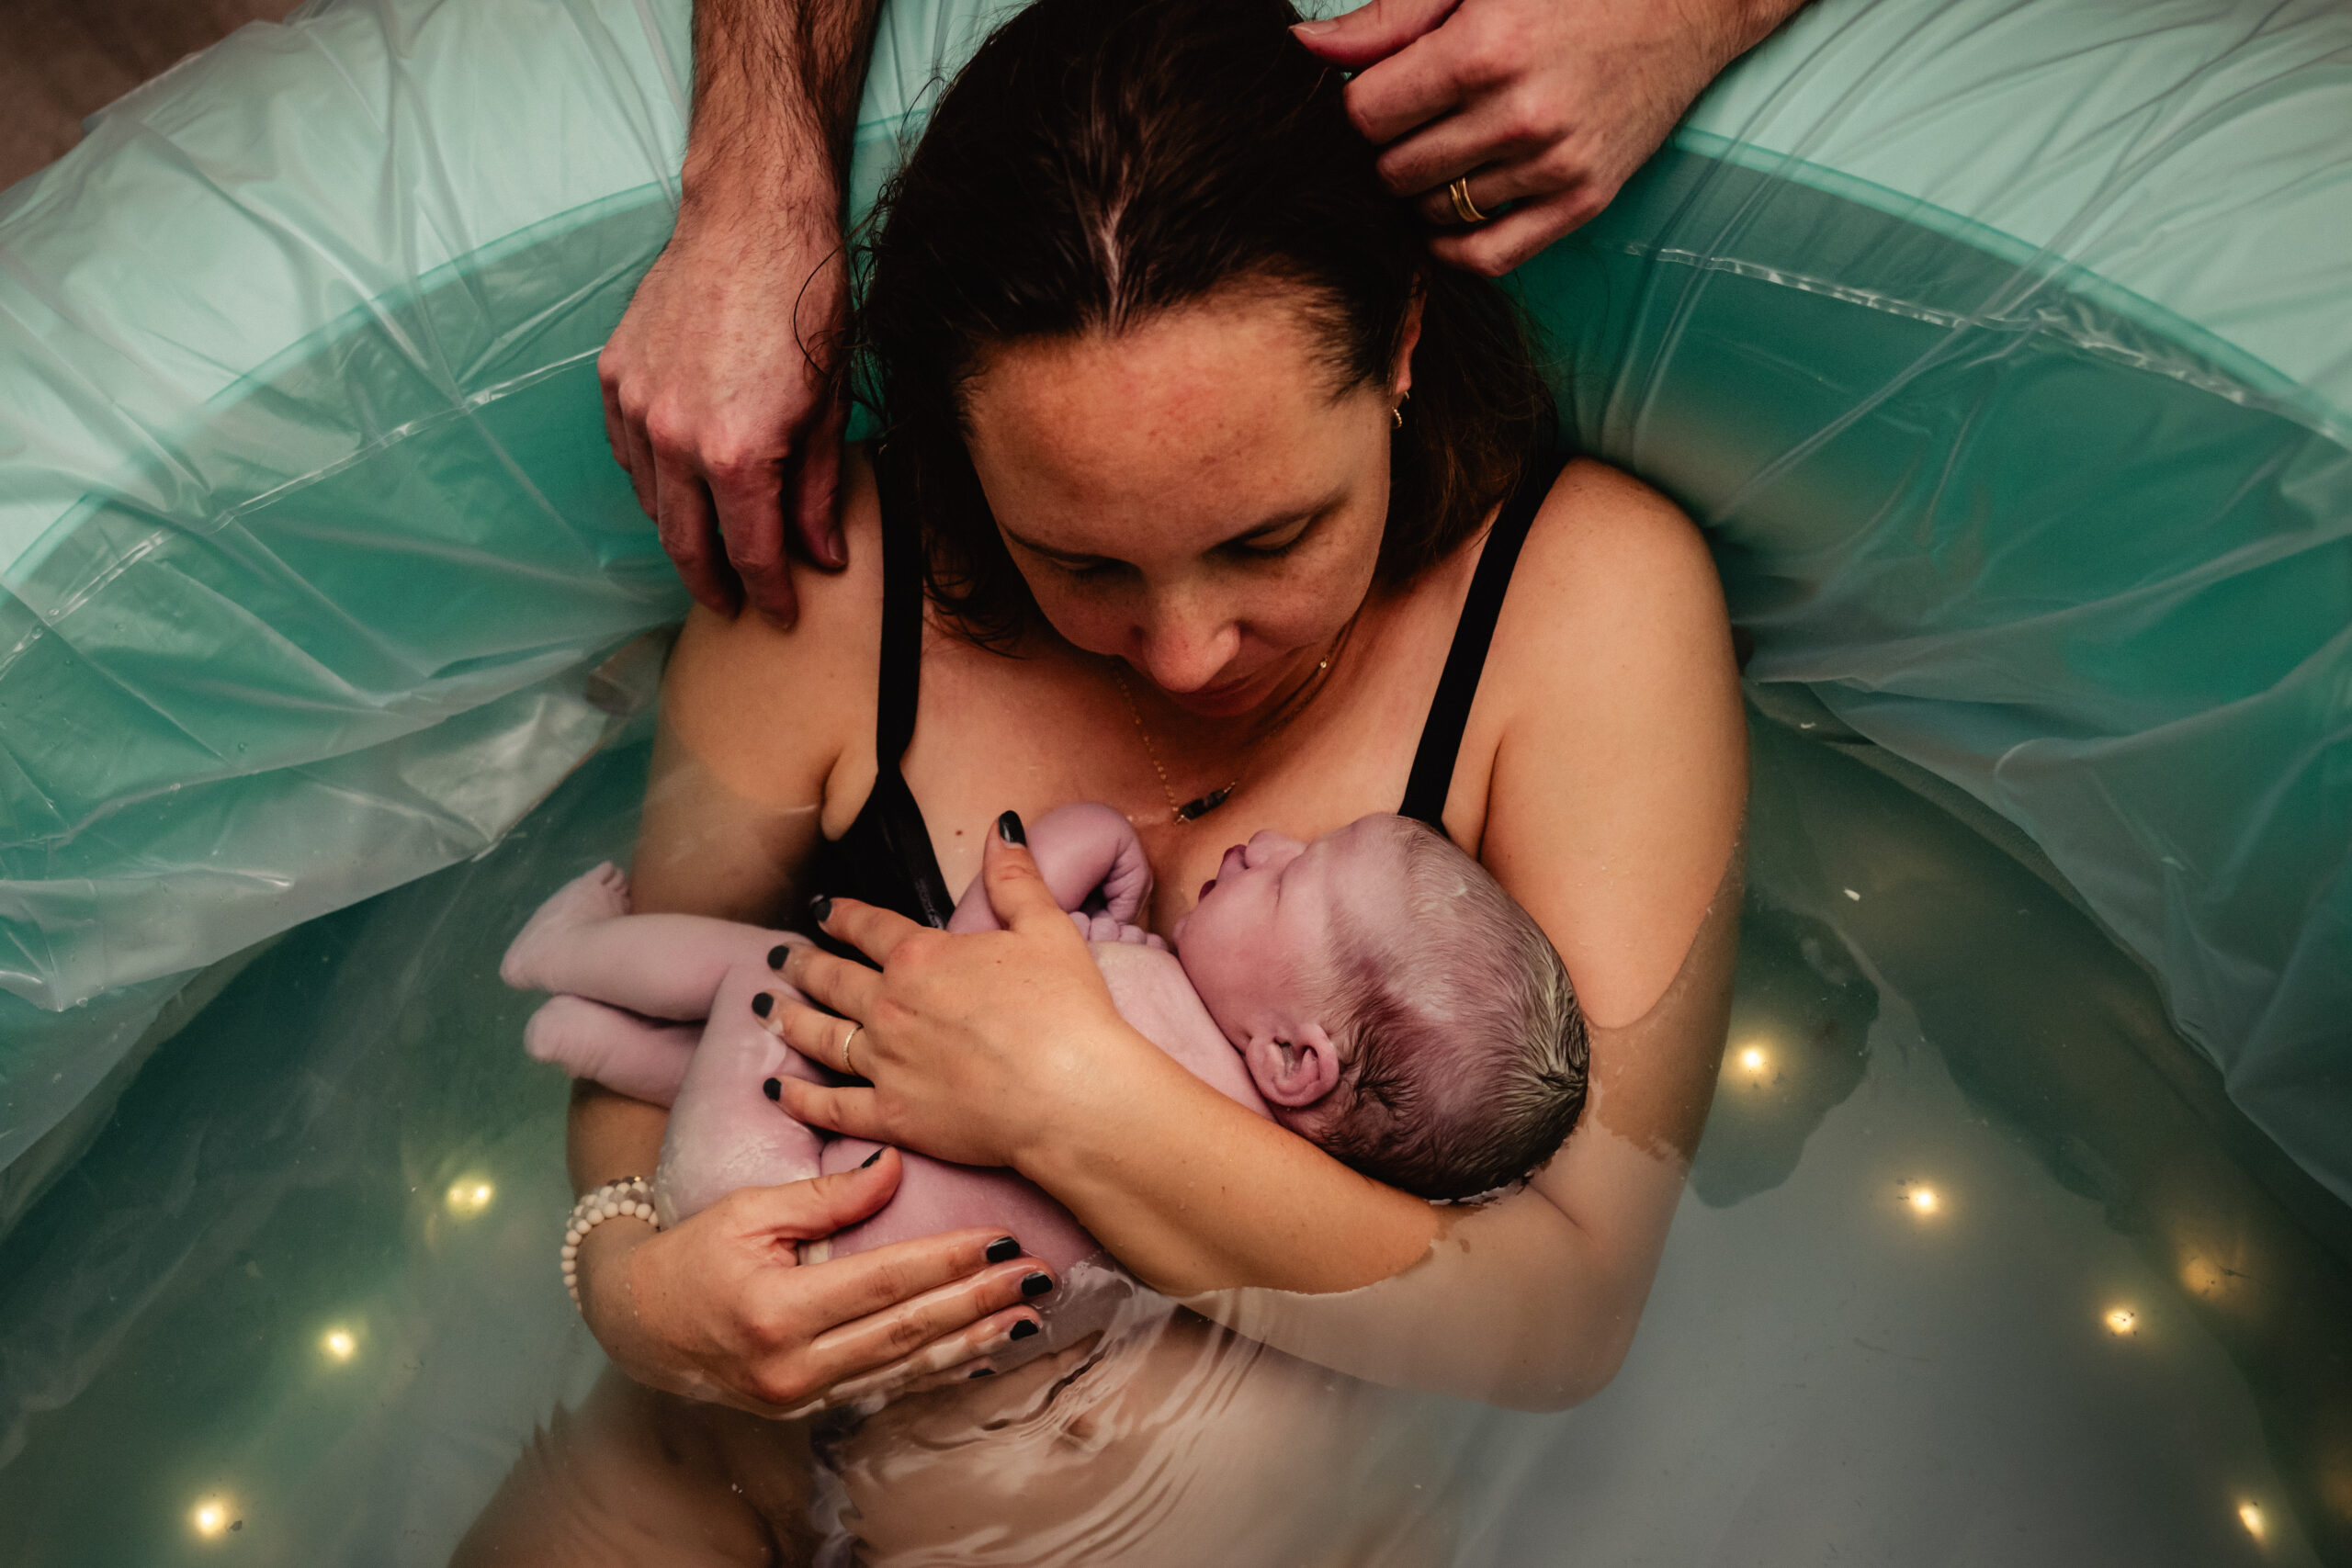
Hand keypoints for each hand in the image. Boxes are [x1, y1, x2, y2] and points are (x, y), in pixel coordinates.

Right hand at [575, 1149, 1053, 1414]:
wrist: (636, 1324)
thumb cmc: (691, 1254)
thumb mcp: (749, 1210)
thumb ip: (826, 1196)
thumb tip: (895, 1166)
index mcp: (776, 1309)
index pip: (883, 1282)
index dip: (947, 1260)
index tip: (1002, 1239)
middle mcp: (792, 1365)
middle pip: (906, 1330)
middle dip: (979, 1302)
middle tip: (1038, 1277)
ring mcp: (800, 1397)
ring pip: (904, 1368)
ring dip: (971, 1341)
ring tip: (1027, 1316)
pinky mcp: (806, 1409)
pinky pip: (884, 1387)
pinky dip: (935, 1369)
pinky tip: (977, 1351)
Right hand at [598, 195, 849, 624]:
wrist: (753, 219)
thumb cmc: (804, 303)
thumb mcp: (829, 406)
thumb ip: (816, 490)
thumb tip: (820, 555)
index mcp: (736, 455)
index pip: (749, 553)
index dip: (767, 592)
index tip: (778, 613)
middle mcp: (674, 439)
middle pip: (686, 543)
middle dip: (712, 584)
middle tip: (733, 605)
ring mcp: (636, 406)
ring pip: (650, 502)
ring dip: (679, 532)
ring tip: (709, 550)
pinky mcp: (615, 376)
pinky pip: (628, 453)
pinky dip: (652, 481)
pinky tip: (677, 489)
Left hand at [761, 817, 1161, 1170]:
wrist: (1072, 1094)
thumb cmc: (1066, 1010)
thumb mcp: (1046, 929)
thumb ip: (1015, 878)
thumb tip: (1003, 825)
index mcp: (922, 957)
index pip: (867, 927)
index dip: (840, 914)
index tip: (820, 909)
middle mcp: (890, 1006)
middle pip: (832, 979)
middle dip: (801, 964)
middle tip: (777, 958)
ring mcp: (885, 1064)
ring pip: (819, 1036)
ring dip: (788, 1019)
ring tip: (765, 1008)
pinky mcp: (892, 1115)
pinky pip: (830, 1107)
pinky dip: (798, 1098)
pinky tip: (775, 1089)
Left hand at [1293, 0, 1796, 274]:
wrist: (1692, 1)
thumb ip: (1389, 17)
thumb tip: (1304, 49)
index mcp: (1482, 52)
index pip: (1365, 116)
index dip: (1364, 103)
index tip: (1387, 87)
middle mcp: (1517, 117)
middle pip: (1393, 170)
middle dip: (1391, 145)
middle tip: (1418, 116)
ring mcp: (1554, 166)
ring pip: (1432, 212)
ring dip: (1425, 188)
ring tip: (1447, 146)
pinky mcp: (1584, 200)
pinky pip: (1489, 255)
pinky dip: (1455, 243)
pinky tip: (1451, 213)